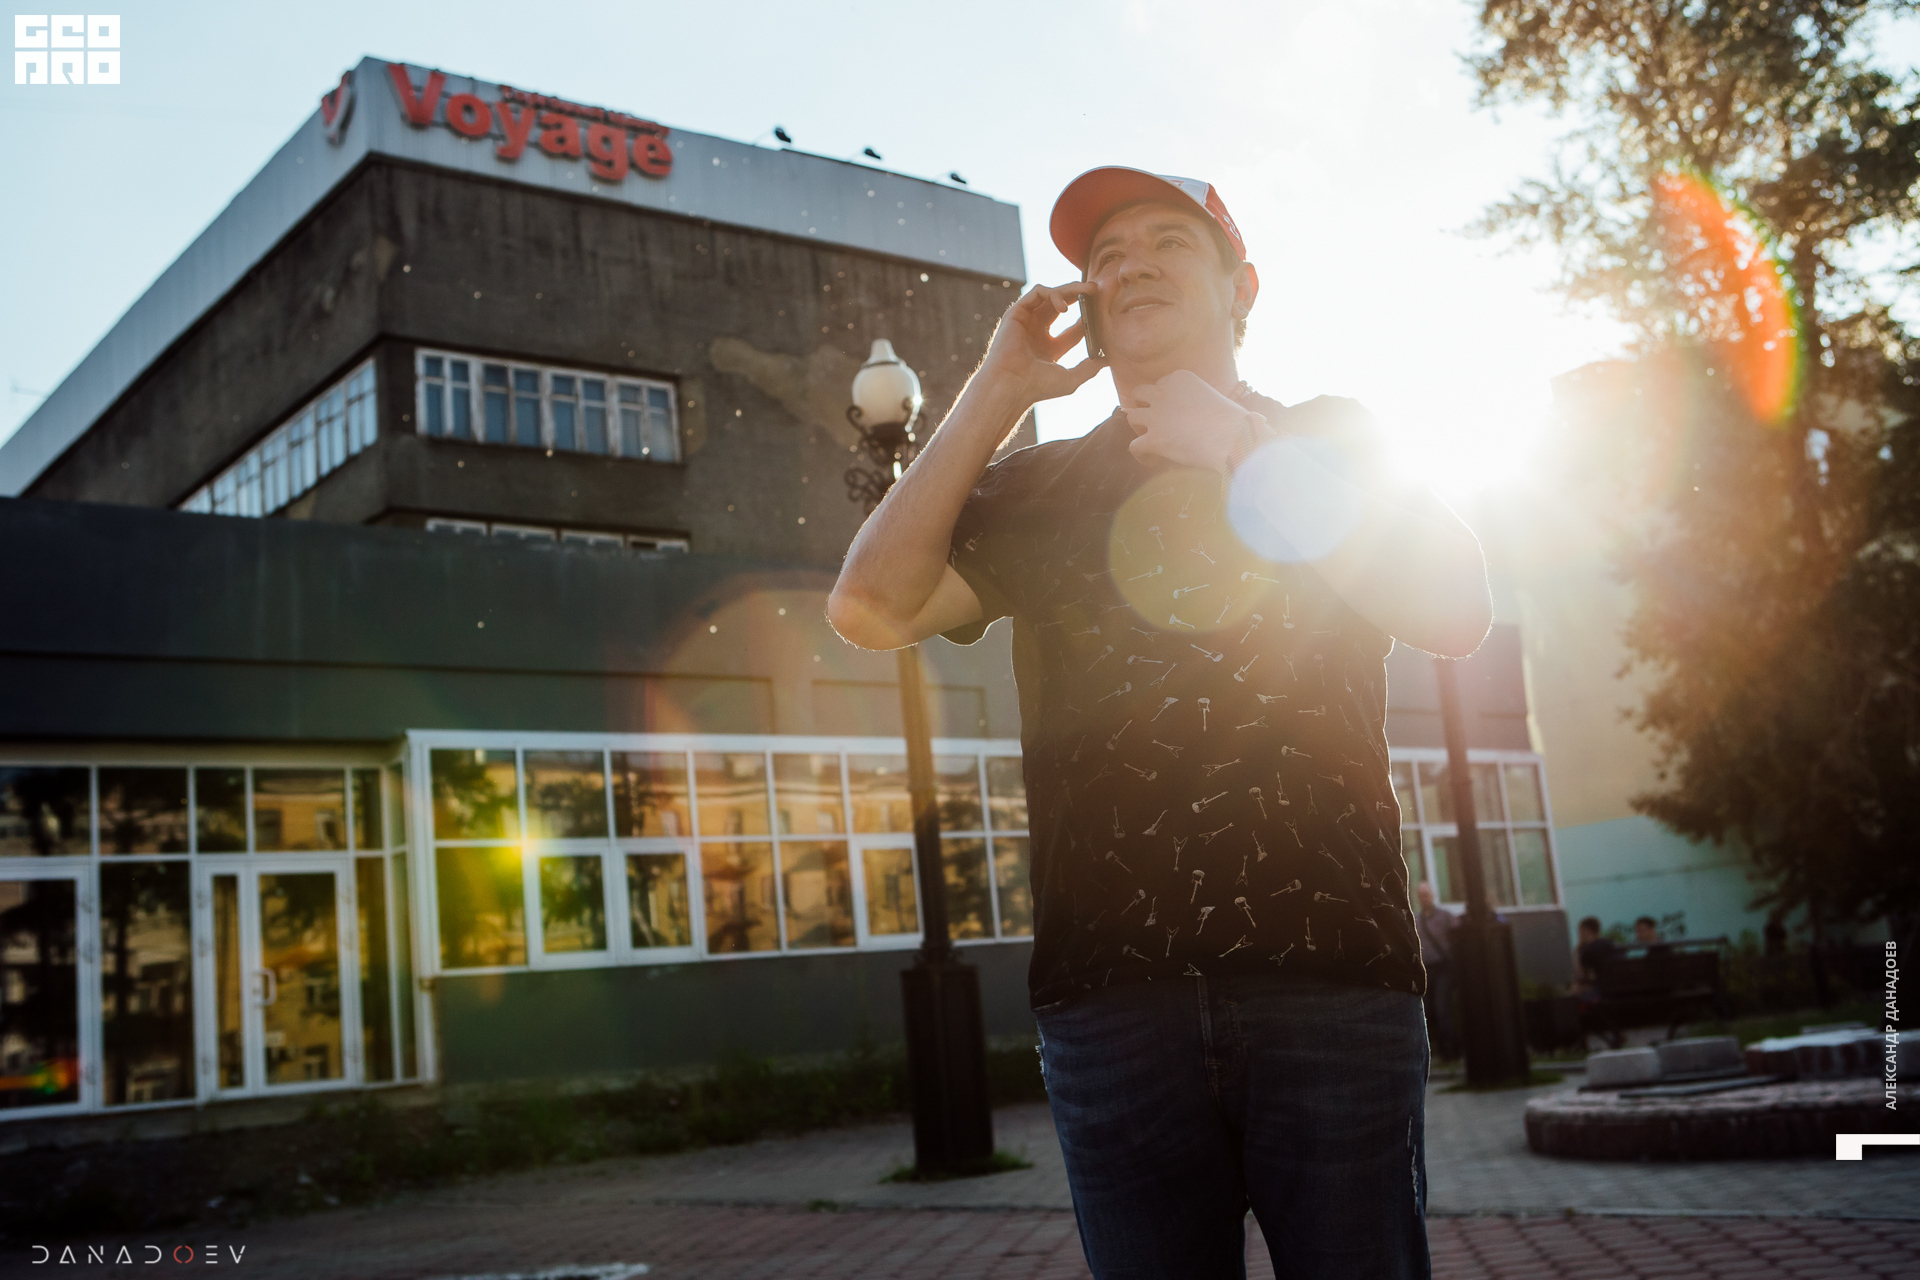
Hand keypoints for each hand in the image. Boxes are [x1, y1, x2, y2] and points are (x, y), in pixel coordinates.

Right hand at [973, 283, 1108, 412]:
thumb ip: (1089, 368)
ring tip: (1086, 291)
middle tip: (1097, 290)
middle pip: (1063, 305)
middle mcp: (1037, 332)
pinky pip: (1037, 292)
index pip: (1074, 327)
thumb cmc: (1038, 387)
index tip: (1103, 312)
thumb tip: (1108, 360)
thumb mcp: (1071, 379)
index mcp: (1049, 348)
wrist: (1013, 385)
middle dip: (1080, 294)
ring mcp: (1027, 321)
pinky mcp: (1017, 312)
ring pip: (1051, 294)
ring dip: (1070, 289)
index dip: (1089, 318)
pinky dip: (1053, 293)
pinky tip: (1064, 306)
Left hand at [1124, 370, 1270, 470]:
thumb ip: (1201, 401)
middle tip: (1153, 420)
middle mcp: (1164, 392)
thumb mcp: (1215, 398)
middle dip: (1143, 406)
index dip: (1164, 399)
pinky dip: (1141, 455)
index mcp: (1180, 378)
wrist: (1235, 439)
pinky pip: (1134, 446)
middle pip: (1140, 394)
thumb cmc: (1235, 421)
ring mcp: (1157, 415)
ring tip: (1151, 440)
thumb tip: (1208, 418)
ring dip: (1139, 428)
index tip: (1173, 413)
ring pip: (1132, 417)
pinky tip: (1152, 460)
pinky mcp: (1154, 438)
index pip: (1162, 384)